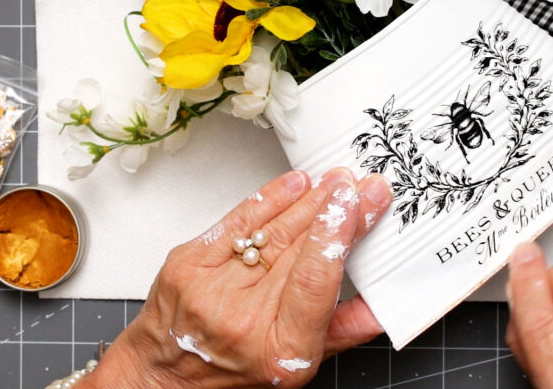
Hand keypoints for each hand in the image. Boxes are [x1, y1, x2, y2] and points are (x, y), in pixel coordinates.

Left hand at [82, 168, 392, 388]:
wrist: (167, 373)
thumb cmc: (236, 369)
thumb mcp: (298, 364)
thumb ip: (344, 330)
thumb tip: (385, 304)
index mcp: (279, 348)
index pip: (313, 282)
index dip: (337, 236)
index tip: (358, 205)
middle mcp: (242, 318)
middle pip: (296, 247)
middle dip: (333, 209)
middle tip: (360, 185)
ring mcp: (210, 288)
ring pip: (270, 229)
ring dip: (307, 200)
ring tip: (333, 182)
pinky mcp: (188, 264)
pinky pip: (237, 221)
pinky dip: (269, 199)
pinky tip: (294, 186)